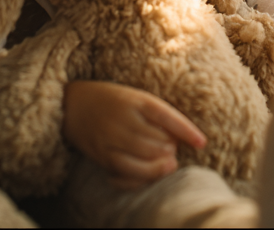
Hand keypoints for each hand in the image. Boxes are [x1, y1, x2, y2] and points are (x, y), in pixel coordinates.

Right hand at [63, 81, 206, 189]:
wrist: (72, 104)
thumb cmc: (112, 101)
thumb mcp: (135, 97)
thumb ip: (157, 115)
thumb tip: (177, 142)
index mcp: (135, 99)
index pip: (166, 115)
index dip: (186, 130)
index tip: (201, 143)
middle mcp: (123, 118)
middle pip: (157, 142)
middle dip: (170, 149)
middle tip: (170, 148)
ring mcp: (110, 137)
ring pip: (143, 160)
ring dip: (159, 164)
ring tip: (164, 161)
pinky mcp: (101, 154)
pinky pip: (125, 172)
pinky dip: (141, 177)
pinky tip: (148, 175)